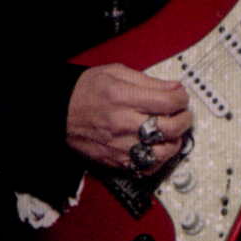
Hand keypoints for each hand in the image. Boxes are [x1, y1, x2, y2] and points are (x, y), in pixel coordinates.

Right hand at [66, 63, 192, 170]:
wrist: (56, 111)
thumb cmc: (85, 90)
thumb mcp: (116, 73)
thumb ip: (149, 81)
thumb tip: (175, 88)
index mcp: (123, 98)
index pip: (168, 102)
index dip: (182, 99)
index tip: (181, 97)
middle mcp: (122, 123)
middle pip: (170, 128)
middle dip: (184, 120)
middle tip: (183, 115)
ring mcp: (119, 145)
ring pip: (162, 152)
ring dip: (175, 142)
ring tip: (172, 133)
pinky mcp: (114, 160)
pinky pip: (145, 168)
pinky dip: (158, 160)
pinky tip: (158, 148)